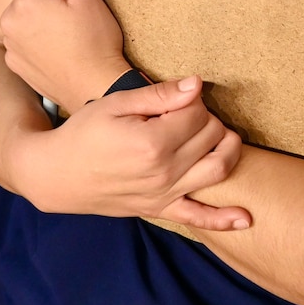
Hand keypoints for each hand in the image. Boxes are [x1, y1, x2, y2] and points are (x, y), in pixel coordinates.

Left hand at [1, 0, 130, 111]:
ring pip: (26, 13)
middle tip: (73, 18)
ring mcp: (10, 44)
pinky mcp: (14, 63)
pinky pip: (23, 37)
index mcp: (24, 1)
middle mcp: (8, 21)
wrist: (94, 88)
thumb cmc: (95, 41)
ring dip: (42, 18)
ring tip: (67, 35)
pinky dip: (37, 39)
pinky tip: (58, 50)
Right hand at [14, 75, 249, 230]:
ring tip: (222, 136)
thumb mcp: (116, 104)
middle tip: (184, 112)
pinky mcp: (159, 209)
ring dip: (229, 149)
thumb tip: (196, 85)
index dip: (192, 99)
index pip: (197, 113)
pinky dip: (223, 219)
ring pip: (218, 170)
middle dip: (207, 118)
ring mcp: (164, 194)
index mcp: (153, 142)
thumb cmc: (83, 133)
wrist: (57, 174)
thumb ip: (159, 95)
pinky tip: (245, 217)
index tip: (174, 98)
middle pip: (212, 137)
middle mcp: (164, 171)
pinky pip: (198, 218)